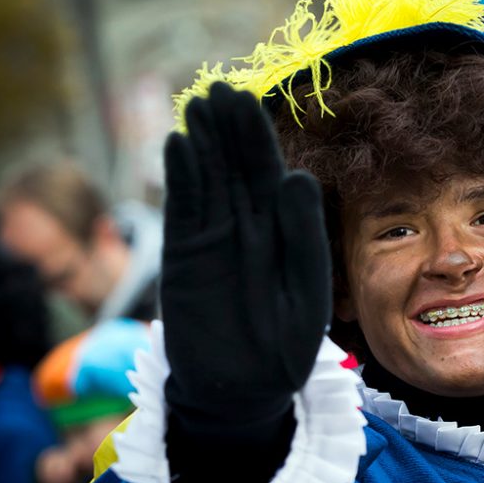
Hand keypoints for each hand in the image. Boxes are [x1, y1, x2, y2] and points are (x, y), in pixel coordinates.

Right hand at [160, 82, 331, 435]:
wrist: (241, 392)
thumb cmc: (284, 348)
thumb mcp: (305, 297)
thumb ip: (304, 239)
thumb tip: (298, 176)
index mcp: (286, 233)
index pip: (272, 176)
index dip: (260, 141)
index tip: (248, 104)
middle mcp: (249, 228)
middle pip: (238, 170)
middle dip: (230, 131)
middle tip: (219, 90)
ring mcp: (214, 240)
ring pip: (209, 182)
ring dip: (202, 145)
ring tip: (196, 107)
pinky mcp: (184, 257)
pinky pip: (182, 212)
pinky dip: (180, 180)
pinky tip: (177, 146)